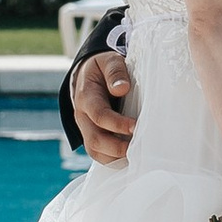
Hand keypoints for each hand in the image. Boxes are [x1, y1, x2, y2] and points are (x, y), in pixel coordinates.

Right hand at [70, 49, 137, 163]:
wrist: (89, 75)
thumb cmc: (103, 68)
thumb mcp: (108, 61)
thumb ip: (115, 72)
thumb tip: (122, 88)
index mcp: (86, 97)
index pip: (99, 115)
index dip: (117, 124)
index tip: (136, 126)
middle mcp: (82, 117)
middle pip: (95, 140)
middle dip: (117, 147)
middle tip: (139, 148)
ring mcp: (86, 129)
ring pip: (96, 152)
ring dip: (116, 157)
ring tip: (137, 157)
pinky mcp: (93, 137)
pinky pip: (100, 155)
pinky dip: (115, 160)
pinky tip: (132, 159)